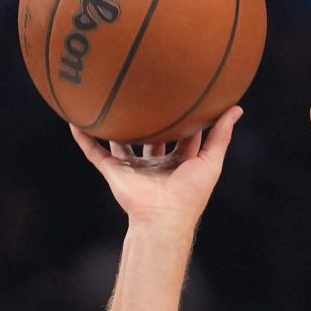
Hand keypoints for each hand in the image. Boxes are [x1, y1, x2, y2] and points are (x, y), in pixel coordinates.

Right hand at [67, 109, 240, 228]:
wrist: (163, 217)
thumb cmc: (190, 194)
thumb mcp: (212, 160)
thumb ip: (221, 135)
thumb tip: (236, 109)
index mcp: (179, 163)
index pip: (184, 137)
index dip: (186, 119)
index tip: (186, 96)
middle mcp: (154, 165)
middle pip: (151, 138)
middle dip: (150, 120)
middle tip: (148, 92)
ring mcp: (132, 169)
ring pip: (121, 143)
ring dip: (113, 128)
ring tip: (108, 104)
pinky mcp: (114, 173)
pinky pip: (95, 153)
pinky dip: (84, 139)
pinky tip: (75, 122)